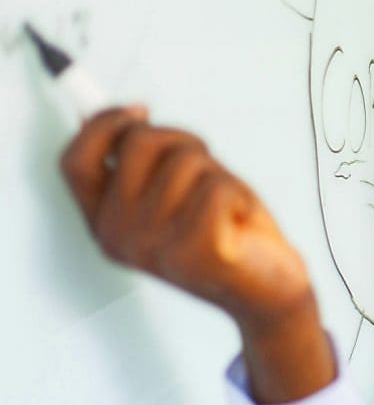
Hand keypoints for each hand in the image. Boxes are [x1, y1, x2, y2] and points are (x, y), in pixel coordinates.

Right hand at [61, 106, 334, 401]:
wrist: (267, 294)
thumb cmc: (226, 235)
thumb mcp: (174, 196)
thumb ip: (145, 165)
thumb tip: (126, 117)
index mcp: (104, 223)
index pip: (75, 161)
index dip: (103, 124)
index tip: (140, 110)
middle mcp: (119, 237)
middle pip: (138, 143)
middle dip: (182, 141)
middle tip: (208, 170)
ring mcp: (154, 246)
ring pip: (186, 160)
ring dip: (217, 173)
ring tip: (226, 208)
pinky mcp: (196, 250)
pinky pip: (218, 186)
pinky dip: (239, 194)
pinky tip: (241, 223)